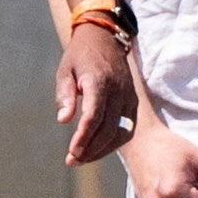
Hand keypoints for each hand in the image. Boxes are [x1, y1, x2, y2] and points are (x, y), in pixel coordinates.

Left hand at [55, 25, 137, 164]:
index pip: (93, 116)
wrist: (104, 37)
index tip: (71, 153)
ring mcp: (128, 95)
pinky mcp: (133, 100)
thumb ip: (64, 95)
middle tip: (73, 160)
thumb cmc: (80, 56)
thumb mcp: (65, 71)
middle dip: (90, 149)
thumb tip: (64, 120)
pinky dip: (114, 141)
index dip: (83, 138)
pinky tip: (99, 147)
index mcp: (99, 81)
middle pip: (108, 128)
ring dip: (102, 149)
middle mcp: (118, 89)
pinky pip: (127, 127)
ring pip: (120, 131)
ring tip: (83, 157)